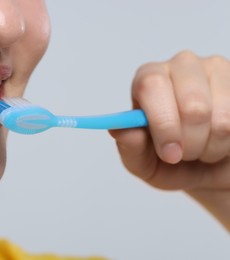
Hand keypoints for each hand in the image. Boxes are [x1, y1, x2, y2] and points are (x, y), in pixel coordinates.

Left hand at [109, 50, 229, 229]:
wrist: (208, 167)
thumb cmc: (171, 160)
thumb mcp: (144, 163)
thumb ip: (129, 147)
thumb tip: (120, 130)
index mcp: (148, 79)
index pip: (151, 85)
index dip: (163, 123)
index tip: (170, 154)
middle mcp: (181, 65)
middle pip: (192, 105)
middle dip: (191, 143)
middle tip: (185, 155)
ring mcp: (216, 68)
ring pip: (221, 118)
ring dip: (213, 147)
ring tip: (204, 148)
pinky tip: (223, 139)